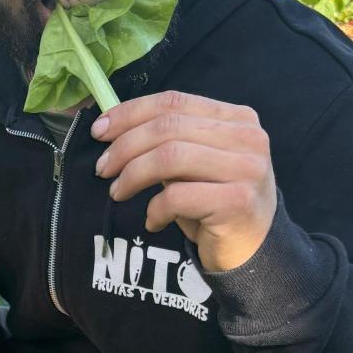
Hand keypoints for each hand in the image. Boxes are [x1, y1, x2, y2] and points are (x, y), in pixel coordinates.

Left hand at [92, 90, 276, 272]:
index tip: (100, 131)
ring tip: (118, 192)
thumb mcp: (194, 164)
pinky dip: (154, 209)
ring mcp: (246, 169)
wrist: (253, 250)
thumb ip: (169, 142)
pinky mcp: (237, 202)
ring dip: (132, 175)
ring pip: (169, 158)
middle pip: (168, 128)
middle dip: (124, 147)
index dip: (130, 113)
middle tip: (102, 169)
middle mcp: (248, 138)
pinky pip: (176, 196)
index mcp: (238, 118)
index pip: (174, 102)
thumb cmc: (215, 204)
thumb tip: (113, 130)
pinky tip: (152, 221)